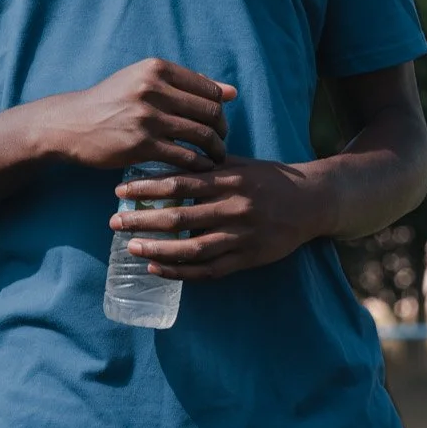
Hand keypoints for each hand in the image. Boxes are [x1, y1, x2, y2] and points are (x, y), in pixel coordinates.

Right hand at [49, 58, 235, 170]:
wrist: (71, 124)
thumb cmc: (111, 101)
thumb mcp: (143, 80)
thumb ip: (186, 84)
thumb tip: (231, 92)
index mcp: (156, 69)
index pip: (209, 89)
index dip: (220, 108)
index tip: (219, 122)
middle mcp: (153, 89)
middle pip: (209, 111)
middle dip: (222, 130)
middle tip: (221, 142)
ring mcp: (147, 118)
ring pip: (201, 135)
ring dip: (216, 150)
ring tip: (216, 158)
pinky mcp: (141, 145)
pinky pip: (184, 157)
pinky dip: (199, 165)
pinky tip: (201, 169)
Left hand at [108, 158, 323, 279]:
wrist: (311, 202)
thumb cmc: (270, 180)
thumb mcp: (240, 164)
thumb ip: (208, 163)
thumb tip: (170, 155)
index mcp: (229, 181)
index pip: (180, 183)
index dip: (147, 188)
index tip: (120, 190)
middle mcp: (233, 208)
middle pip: (180, 218)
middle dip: (143, 220)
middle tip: (114, 221)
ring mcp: (240, 237)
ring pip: (191, 249)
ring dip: (157, 249)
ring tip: (131, 247)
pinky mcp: (248, 259)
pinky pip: (208, 270)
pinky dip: (180, 272)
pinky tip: (157, 267)